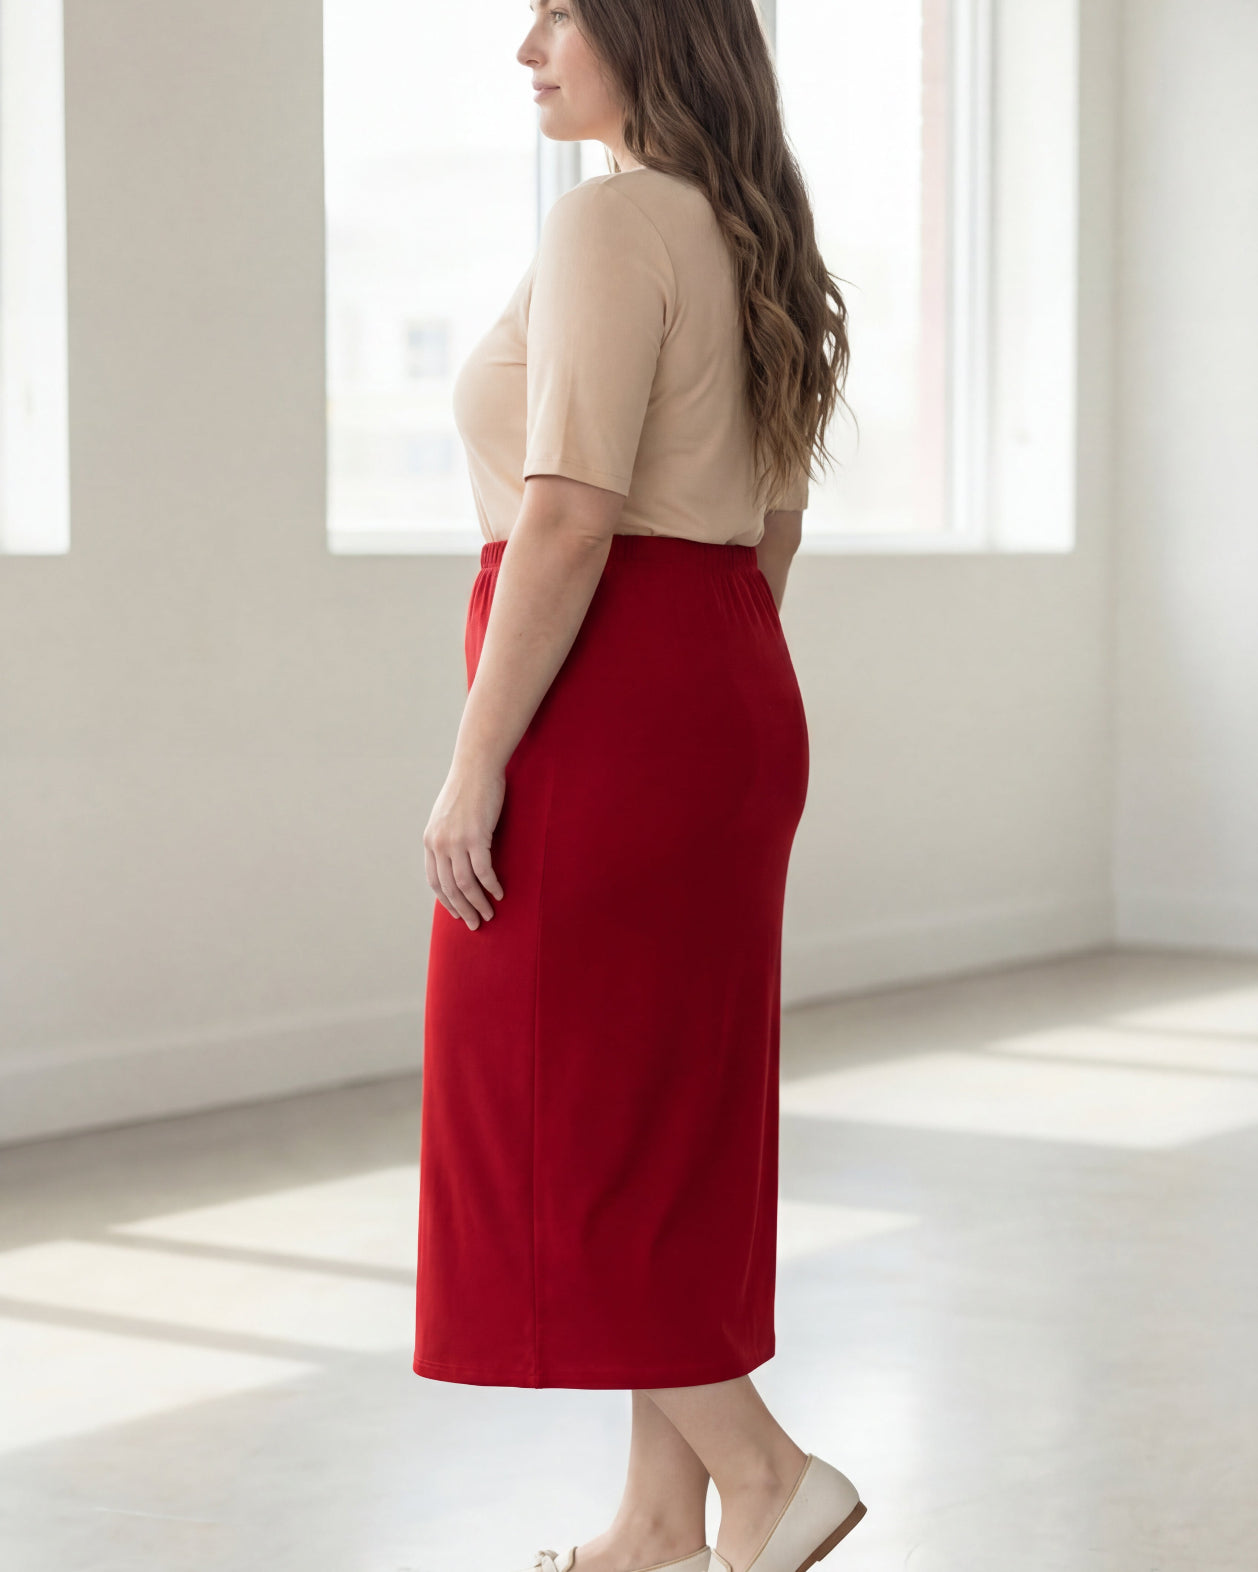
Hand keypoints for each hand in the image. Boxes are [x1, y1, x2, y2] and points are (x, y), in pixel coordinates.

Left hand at [423, 761, 505, 929]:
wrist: (476, 767)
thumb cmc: (468, 790)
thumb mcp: (448, 816)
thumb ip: (448, 838)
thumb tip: (457, 860)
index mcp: (430, 840)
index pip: (434, 880)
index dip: (446, 901)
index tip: (458, 913)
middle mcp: (439, 843)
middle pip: (449, 887)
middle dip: (463, 909)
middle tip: (475, 924)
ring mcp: (456, 840)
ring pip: (465, 883)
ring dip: (478, 902)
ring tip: (489, 914)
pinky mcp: (476, 836)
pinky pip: (483, 870)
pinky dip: (491, 885)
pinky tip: (500, 893)